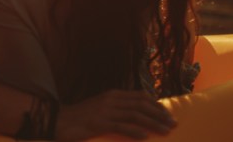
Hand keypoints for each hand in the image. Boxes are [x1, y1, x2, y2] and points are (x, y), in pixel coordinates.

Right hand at [55, 90, 176, 140]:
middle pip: (141, 104)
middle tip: (173, 123)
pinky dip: (135, 131)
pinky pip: (121, 126)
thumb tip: (135, 117)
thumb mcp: (100, 108)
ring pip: (135, 115)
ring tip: (166, 130)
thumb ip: (117, 109)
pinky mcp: (99, 123)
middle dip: (159, 113)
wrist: (58, 119)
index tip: (167, 113)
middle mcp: (111, 100)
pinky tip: (145, 137)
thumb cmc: (80, 117)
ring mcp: (105, 111)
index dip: (156, 104)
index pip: (140, 96)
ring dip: (153, 123)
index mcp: (112, 94)